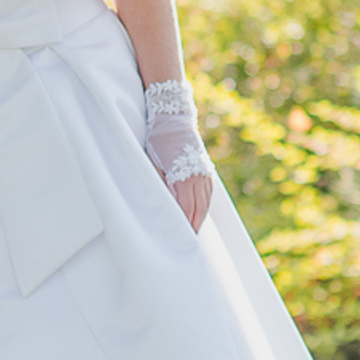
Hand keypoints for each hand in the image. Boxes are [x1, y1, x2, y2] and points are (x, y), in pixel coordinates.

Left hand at [143, 79, 212, 232]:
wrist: (172, 117)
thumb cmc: (158, 139)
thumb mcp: (152, 161)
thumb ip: (158, 183)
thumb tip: (161, 205)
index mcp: (185, 176)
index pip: (186, 209)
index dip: (184, 225)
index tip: (181, 239)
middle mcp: (198, 177)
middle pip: (198, 210)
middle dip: (193, 227)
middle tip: (187, 243)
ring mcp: (204, 173)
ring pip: (205, 203)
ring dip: (199, 219)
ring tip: (193, 234)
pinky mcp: (206, 170)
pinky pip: (207, 195)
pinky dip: (203, 207)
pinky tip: (198, 214)